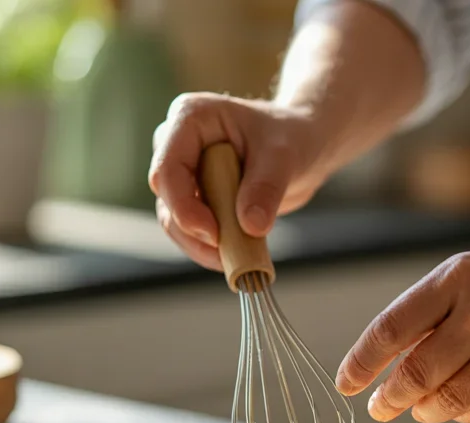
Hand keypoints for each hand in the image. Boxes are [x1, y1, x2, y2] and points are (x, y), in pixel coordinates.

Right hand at [149, 93, 328, 270]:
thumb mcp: (284, 156)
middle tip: (231, 253)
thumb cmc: (291, 136)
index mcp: (190, 118)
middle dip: (194, 231)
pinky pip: (190, 230)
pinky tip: (237, 255)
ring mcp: (184, 173)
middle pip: (168, 198)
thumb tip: (251, 226)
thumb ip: (267, 187)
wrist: (302, 146)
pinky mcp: (194, 198)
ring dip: (201, 246)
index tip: (215, 235)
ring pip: (174, 220)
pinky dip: (210, 248)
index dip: (185, 207)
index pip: (168, 169)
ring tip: (241, 257)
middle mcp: (177, 144)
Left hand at [336, 238, 469, 422]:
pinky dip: (463, 413)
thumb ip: (429, 311)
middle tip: (380, 407)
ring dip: (425, 411)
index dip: (361, 362)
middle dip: (388, 399)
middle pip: (416, 375)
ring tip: (420, 407)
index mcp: (458, 278)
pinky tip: (460, 405)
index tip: (345, 384)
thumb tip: (381, 363)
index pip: (391, 328)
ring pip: (448, 401)